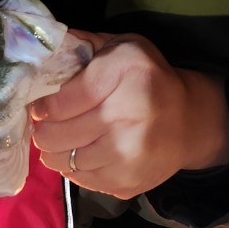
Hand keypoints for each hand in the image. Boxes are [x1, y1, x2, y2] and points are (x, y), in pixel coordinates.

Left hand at [31, 30, 228, 198]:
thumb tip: (39, 47)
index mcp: (124, 72)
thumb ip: (81, 45)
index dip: (42, 107)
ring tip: (66, 138)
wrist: (189, 122)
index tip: (40, 107)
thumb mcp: (122, 48)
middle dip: (44, 130)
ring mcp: (126, 154)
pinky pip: (77, 179)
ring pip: (60, 161)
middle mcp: (126, 115)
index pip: (58, 103)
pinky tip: (86, 152)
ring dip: (56, 151)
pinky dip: (74, 167)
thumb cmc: (147, 80)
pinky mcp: (125, 182)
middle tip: (48, 125)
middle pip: (53, 136)